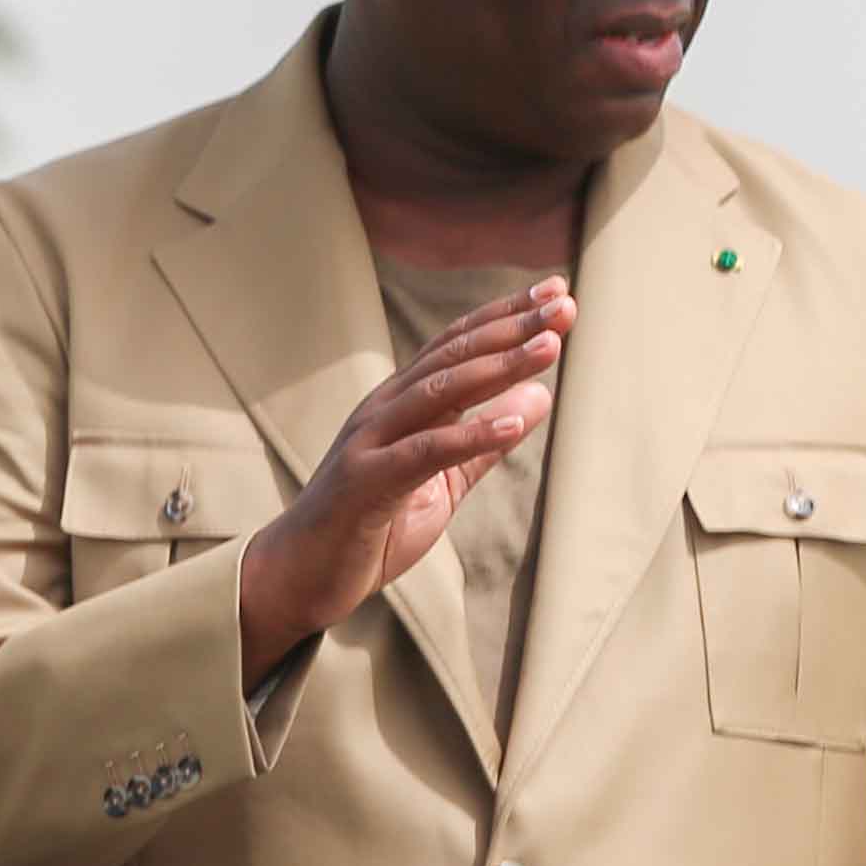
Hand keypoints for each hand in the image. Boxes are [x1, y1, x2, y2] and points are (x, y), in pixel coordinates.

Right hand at [231, 279, 569, 679]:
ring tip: (548, 348)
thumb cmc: (370, 527)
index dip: (507, 314)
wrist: (300, 574)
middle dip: (512, 327)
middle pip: (454, 355)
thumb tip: (541, 395)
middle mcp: (384, 408)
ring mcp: (371, 440)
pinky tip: (515, 423)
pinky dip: (471, 435)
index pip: (458, 344)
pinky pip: (425, 451)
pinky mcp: (366, 481)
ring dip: (498, 367)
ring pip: (440, 391)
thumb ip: (486, 445)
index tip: (557, 291)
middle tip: (565, 305)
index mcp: (401, 403)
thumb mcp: (442, 484)